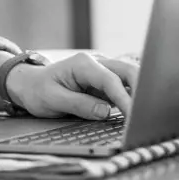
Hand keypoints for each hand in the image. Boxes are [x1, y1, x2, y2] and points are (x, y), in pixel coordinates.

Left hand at [6, 52, 138, 119]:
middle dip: (142, 90)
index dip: (125, 98)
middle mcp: (97, 63)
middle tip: (148, 113)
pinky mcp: (105, 83)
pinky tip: (138, 112)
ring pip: (130, 77)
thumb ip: (79, 105)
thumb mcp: (53, 100)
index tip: (133, 116)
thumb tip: (105, 111)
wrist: (30, 85)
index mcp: (83, 64)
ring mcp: (103, 72)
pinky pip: (124, 87)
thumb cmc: (39, 91)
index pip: (111, 80)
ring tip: (147, 113)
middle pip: (129, 72)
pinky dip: (133, 97)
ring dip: (140, 92)